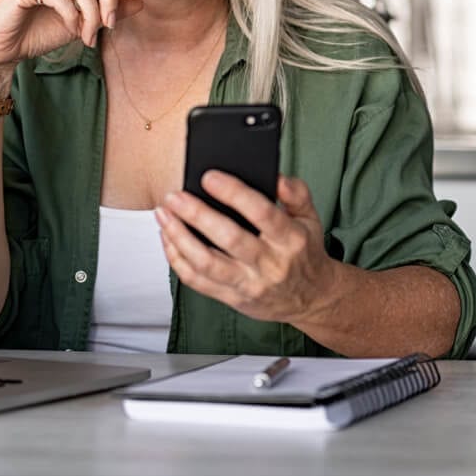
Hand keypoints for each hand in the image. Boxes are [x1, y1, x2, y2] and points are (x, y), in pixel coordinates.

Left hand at [156, 172, 337, 325]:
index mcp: (290, 239)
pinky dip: (177, 260)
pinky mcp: (233, 299)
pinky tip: (168, 238)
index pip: (261, 213)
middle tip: (175, 196)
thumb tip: (276, 176)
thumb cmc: (304, 252)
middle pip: (228, 238)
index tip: (209, 177)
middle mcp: (270, 264)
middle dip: (197, 215)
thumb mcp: (310, 217)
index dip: (234, 193)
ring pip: (207, 263)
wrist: (312, 299)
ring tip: (163, 214)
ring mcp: (249, 284)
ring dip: (179, 237)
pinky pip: (198, 282)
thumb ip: (295, 193)